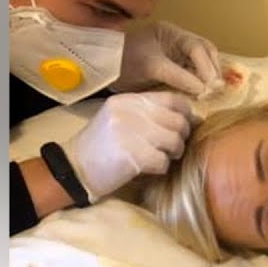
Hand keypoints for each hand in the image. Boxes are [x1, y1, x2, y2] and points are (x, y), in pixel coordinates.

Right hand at [61, 92, 196, 200]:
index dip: (186, 113)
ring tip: (161, 157)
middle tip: (172, 147)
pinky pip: (164, 161)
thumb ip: (151, 114)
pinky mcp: (132, 155)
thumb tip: (193, 117)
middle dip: (182, 137)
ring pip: (175, 140)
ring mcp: (130, 133)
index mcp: (127, 100)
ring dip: (173, 153)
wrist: (74, 168)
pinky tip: (149, 168)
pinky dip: (161, 168)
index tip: (183, 126)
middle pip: (178, 121)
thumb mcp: (121, 118)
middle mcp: (129, 112)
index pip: (172, 99)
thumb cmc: (102, 145)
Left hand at [115, 21, 223, 95]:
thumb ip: (178, 76)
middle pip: (206, 52)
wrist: (104, 71)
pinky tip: (202, 93)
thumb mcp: (151, 67)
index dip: (207, 66)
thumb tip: (204, 89)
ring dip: (209, 76)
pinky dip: (201, 82)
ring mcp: (178, 53)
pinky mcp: (176, 67)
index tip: (210, 86)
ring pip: (203, 62)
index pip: (197, 47)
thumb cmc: (124, 62)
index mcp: (171, 33)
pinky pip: (195, 72)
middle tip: (215, 90)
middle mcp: (178, 40)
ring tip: (210, 92)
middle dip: (212, 70)